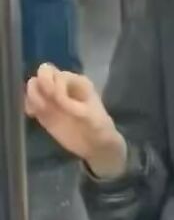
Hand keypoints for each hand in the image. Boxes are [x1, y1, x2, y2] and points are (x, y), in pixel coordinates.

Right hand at [25, 63, 126, 177]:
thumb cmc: (99, 128)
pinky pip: (30, 101)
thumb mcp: (91, 117)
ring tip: (40, 112)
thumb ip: (74, 106)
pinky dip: (28, 106)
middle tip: (44, 106)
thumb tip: (57, 98)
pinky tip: (34, 115)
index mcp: (77, 82)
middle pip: (42, 74)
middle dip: (40, 88)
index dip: (53, 85)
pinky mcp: (45, 111)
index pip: (56, 73)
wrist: (96, 145)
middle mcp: (62, 86)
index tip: (59, 102)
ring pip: (33, 86)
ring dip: (33, 97)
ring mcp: (52, 98)